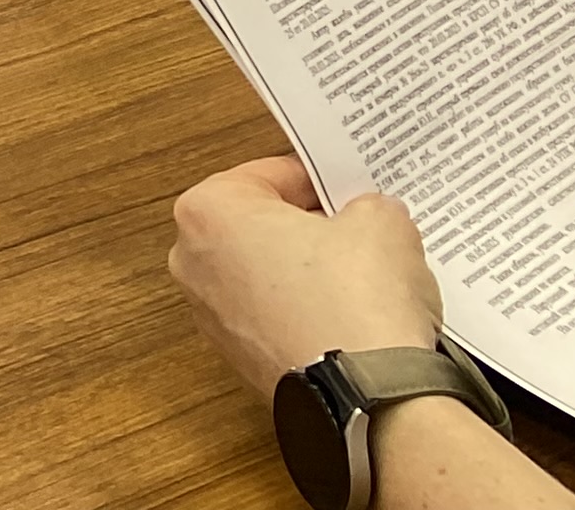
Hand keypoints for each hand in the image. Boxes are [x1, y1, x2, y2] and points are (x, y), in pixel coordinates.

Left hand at [167, 157, 443, 389]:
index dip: (317, 180)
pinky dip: (310, 315)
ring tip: (368, 277)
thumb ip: (368, 205)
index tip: (348, 187)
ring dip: (312, 273)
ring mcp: (212, 318)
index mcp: (207, 211)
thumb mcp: (381, 222)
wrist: (369, 399)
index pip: (268, 176)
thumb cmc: (358, 302)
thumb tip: (369, 215)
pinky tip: (356, 319)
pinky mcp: (242, 361)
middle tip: (359, 229)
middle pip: (262, 226)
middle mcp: (193, 262)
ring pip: (269, 275)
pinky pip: (278, 319)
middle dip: (310, 226)